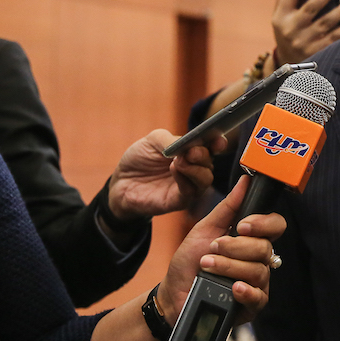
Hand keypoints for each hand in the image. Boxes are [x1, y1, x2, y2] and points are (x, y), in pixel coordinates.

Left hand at [107, 129, 225, 220]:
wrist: (121, 182)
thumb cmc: (140, 159)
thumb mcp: (153, 140)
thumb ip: (171, 139)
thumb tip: (189, 145)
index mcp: (193, 151)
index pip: (213, 147)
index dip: (218, 143)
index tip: (218, 142)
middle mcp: (195, 168)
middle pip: (210, 162)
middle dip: (203, 155)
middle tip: (191, 152)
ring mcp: (189, 185)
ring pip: (206, 179)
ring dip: (196, 169)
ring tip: (179, 162)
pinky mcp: (179, 201)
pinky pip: (191, 192)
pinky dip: (185, 179)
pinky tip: (174, 170)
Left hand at [158, 176, 286, 325]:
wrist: (172, 294)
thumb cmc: (189, 261)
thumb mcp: (205, 229)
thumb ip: (228, 206)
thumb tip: (246, 180)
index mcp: (251, 239)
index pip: (275, 225)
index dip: (263, 224)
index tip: (242, 225)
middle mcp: (258, 260)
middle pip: (265, 248)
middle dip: (235, 248)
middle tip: (212, 249)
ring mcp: (257, 283)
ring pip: (259, 271)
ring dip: (229, 267)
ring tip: (207, 267)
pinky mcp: (251, 306)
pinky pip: (259, 297)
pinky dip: (246, 291)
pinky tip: (232, 288)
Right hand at [273, 0, 339, 65]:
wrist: (288, 64)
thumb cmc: (287, 32)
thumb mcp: (280, 18)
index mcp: (281, 17)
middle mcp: (291, 29)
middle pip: (310, 9)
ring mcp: (304, 42)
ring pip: (325, 24)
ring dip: (339, 12)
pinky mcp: (316, 52)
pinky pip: (333, 39)